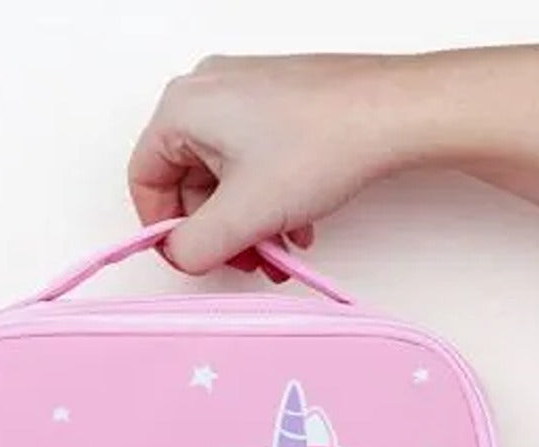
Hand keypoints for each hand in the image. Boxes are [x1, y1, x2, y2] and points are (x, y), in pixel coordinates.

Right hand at [128, 55, 417, 277]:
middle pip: (188, 182)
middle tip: (242, 260)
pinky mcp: (279, 106)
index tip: (188, 257)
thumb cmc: (324, 142)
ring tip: (277, 252)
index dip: (163, 228)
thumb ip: (195, 247)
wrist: (394, 114)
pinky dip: (269, 202)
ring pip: (226, 178)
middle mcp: (209, 93)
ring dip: (247, 224)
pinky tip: (296, 228)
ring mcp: (246, 96)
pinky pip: (255, 164)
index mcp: (183, 108)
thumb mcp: (244, 215)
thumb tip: (181, 257)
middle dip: (217, 232)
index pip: (144, 178)